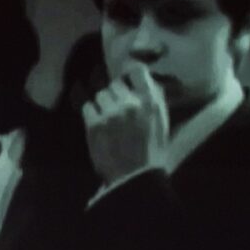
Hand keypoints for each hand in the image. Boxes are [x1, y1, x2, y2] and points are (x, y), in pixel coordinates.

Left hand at [82, 63, 169, 185]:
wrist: (135, 178)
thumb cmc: (151, 153)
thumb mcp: (161, 122)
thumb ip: (153, 100)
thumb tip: (141, 82)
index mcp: (151, 102)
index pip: (137, 71)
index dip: (129, 73)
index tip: (126, 80)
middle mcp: (130, 103)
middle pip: (115, 84)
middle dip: (115, 94)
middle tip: (116, 107)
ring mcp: (111, 113)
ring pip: (101, 95)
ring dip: (103, 104)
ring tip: (106, 117)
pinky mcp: (94, 125)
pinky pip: (88, 107)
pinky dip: (91, 114)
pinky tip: (96, 123)